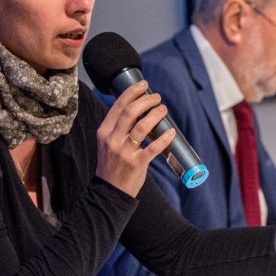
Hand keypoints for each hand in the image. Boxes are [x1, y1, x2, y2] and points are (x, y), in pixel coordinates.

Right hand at [95, 80, 175, 196]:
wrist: (109, 191)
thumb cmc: (112, 163)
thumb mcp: (108, 142)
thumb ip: (118, 127)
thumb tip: (139, 107)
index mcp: (104, 131)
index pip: (118, 105)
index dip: (132, 92)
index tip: (144, 85)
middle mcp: (112, 139)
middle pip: (130, 112)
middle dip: (146, 100)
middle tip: (157, 97)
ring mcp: (124, 152)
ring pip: (142, 126)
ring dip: (156, 114)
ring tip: (164, 109)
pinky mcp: (136, 164)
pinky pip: (153, 148)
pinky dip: (164, 138)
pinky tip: (171, 132)